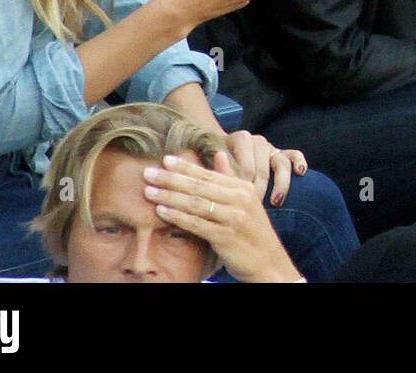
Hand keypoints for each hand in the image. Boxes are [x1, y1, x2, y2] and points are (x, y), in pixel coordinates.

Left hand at [144, 152, 301, 282]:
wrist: (268, 261)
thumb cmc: (252, 231)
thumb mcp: (246, 201)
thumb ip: (230, 179)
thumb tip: (219, 154)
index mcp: (243, 187)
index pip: (208, 174)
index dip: (185, 166)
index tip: (165, 159)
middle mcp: (239, 199)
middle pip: (199, 186)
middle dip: (171, 178)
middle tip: (148, 172)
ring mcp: (233, 217)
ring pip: (195, 203)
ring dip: (169, 196)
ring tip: (148, 191)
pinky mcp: (226, 236)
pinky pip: (197, 224)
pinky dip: (177, 217)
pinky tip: (161, 211)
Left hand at [223, 130, 306, 204]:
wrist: (222, 153)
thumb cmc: (215, 166)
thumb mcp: (214, 168)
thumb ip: (217, 173)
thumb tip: (215, 180)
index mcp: (240, 139)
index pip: (245, 167)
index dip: (244, 187)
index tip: (241, 205)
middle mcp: (257, 141)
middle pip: (262, 167)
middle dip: (260, 190)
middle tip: (255, 208)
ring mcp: (271, 147)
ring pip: (281, 162)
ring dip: (280, 183)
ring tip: (276, 201)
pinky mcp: (284, 153)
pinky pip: (295, 155)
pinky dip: (299, 162)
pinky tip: (300, 173)